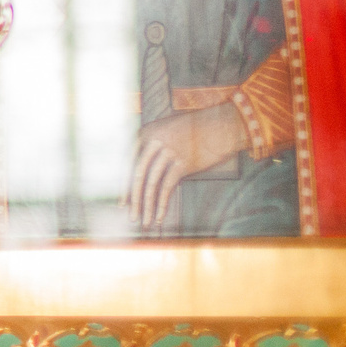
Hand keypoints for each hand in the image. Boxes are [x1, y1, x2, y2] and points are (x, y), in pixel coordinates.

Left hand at [128, 103, 248, 229]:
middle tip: (130, 217)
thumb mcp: (166, 129)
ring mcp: (168, 152)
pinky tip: (160, 217)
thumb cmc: (194, 128)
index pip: (127, 164)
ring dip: (146, 206)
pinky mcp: (183, 163)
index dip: (124, 186)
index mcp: (145, 133)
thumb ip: (151, 144)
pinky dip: (162, 204)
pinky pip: (167, 188)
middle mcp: (153, 141)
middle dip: (132, 199)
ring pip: (150, 184)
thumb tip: (137, 169)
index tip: (122, 203)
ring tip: (145, 222)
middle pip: (136, 175)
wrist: (223, 124)